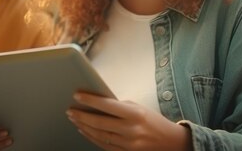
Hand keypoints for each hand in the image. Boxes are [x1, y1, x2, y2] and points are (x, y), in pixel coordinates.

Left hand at [66, 93, 191, 150]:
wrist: (172, 144)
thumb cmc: (155, 123)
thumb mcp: (140, 109)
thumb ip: (121, 107)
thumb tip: (99, 102)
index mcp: (135, 114)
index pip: (108, 105)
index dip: (90, 100)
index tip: (77, 95)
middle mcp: (131, 130)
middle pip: (99, 122)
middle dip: (82, 115)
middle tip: (70, 110)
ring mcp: (128, 144)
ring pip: (99, 135)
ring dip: (84, 126)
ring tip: (74, 119)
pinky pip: (103, 145)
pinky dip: (91, 137)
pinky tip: (84, 131)